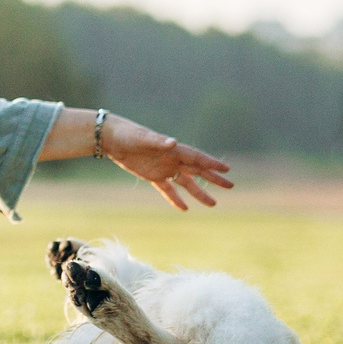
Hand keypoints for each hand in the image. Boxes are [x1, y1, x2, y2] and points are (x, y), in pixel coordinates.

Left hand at [99, 115, 233, 209]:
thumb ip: (158, 141)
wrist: (111, 138)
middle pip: (197, 171)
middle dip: (213, 178)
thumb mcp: (142, 138)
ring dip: (198, 192)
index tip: (227, 169)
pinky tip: (184, 208)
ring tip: (213, 204)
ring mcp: (163, 168)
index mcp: (173, 150)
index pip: (197, 158)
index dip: (212, 164)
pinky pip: (167, 189)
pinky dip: (175, 198)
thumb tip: (173, 142)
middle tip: (230, 186)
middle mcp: (171, 159)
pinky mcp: (152, 176)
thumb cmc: (128, 135)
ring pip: (185, 182)